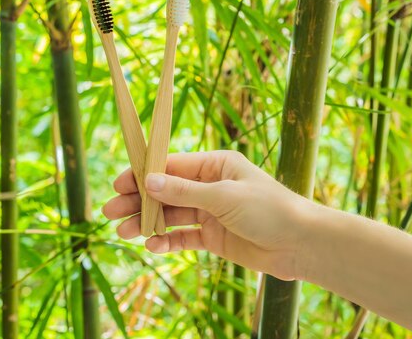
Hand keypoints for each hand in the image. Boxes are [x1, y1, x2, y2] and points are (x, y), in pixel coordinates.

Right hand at [102, 150, 310, 280]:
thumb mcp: (224, 196)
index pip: (171, 166)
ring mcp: (211, 212)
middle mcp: (210, 186)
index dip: (143, 174)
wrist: (301, 244)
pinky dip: (168, 241)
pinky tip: (152, 246)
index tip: (119, 183)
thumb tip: (148, 181)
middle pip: (166, 192)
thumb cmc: (269, 209)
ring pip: (171, 215)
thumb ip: (184, 192)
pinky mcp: (214, 237)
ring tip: (122, 232)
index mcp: (215, 165)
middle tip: (110, 211)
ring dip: (147, 223)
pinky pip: (184, 237)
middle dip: (138, 201)